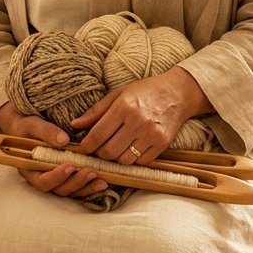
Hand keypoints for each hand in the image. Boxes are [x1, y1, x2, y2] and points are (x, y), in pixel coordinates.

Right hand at [0, 101, 107, 198]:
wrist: (27, 124)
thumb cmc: (26, 125)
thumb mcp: (32, 125)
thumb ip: (46, 132)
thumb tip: (63, 140)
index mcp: (30, 169)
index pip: (42, 180)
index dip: (56, 177)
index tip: (69, 166)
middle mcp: (42, 177)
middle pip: (59, 189)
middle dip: (76, 182)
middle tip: (90, 171)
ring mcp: (56, 179)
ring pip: (71, 190)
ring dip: (86, 187)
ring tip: (101, 180)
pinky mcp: (67, 177)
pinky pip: (78, 186)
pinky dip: (90, 185)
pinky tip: (103, 181)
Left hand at [70, 66, 210, 164]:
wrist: (177, 93)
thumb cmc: (144, 91)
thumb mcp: (118, 94)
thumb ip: (96, 111)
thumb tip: (75, 125)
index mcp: (124, 107)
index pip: (99, 133)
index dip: (88, 145)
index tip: (83, 148)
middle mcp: (138, 122)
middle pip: (110, 150)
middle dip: (99, 153)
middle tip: (98, 149)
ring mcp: (152, 134)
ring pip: (124, 159)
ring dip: (116, 158)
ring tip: (114, 148)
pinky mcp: (163, 144)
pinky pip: (141, 161)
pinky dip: (133, 159)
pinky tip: (130, 148)